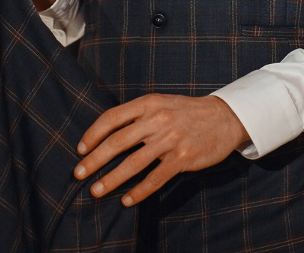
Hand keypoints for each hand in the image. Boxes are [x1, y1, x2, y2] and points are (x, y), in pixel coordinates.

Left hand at [74, 94, 248, 206]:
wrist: (225, 117)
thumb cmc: (187, 112)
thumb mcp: (162, 104)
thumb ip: (138, 115)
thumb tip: (107, 135)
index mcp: (149, 103)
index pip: (112, 118)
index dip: (93, 134)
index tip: (80, 149)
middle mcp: (158, 119)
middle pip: (117, 142)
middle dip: (94, 160)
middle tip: (78, 174)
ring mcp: (171, 139)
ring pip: (133, 163)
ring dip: (111, 180)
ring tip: (96, 191)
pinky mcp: (183, 158)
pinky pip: (155, 178)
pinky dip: (139, 191)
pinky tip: (127, 200)